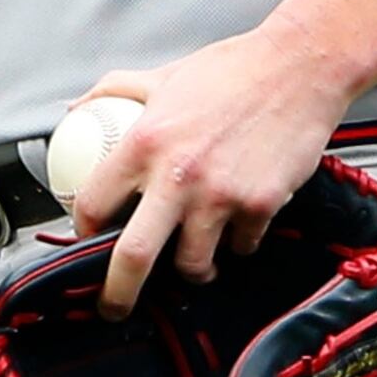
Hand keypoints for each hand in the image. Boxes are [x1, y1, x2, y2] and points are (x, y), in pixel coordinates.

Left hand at [63, 22, 360, 319]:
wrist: (299, 69)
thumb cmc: (233, 70)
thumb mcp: (163, 76)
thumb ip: (115, 91)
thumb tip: (77, 109)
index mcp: (144, 143)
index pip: (94, 203)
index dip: (84, 229)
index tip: (89, 238)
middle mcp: (177, 176)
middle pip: (133, 257)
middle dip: (117, 294)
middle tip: (114, 307)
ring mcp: (221, 196)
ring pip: (193, 263)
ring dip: (191, 268)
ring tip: (192, 259)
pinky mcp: (260, 206)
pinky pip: (240, 246)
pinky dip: (235, 244)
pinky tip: (236, 224)